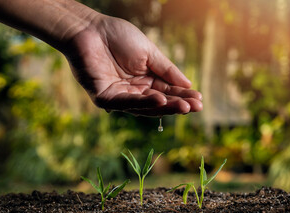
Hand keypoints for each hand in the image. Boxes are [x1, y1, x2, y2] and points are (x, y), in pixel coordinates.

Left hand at [64, 15, 202, 116]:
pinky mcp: (104, 98)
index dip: (182, 96)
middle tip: (196, 107)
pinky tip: (160, 100)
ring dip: (164, 107)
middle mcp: (133, 91)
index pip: (167, 92)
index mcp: (144, 80)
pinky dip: (143, 102)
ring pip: (144, 107)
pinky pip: (125, 103)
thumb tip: (188, 85)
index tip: (199, 100)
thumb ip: (167, 70)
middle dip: (177, 105)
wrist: (90, 28)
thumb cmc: (118, 37)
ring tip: (183, 106)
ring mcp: (118, 96)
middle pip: (158, 103)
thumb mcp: (149, 53)